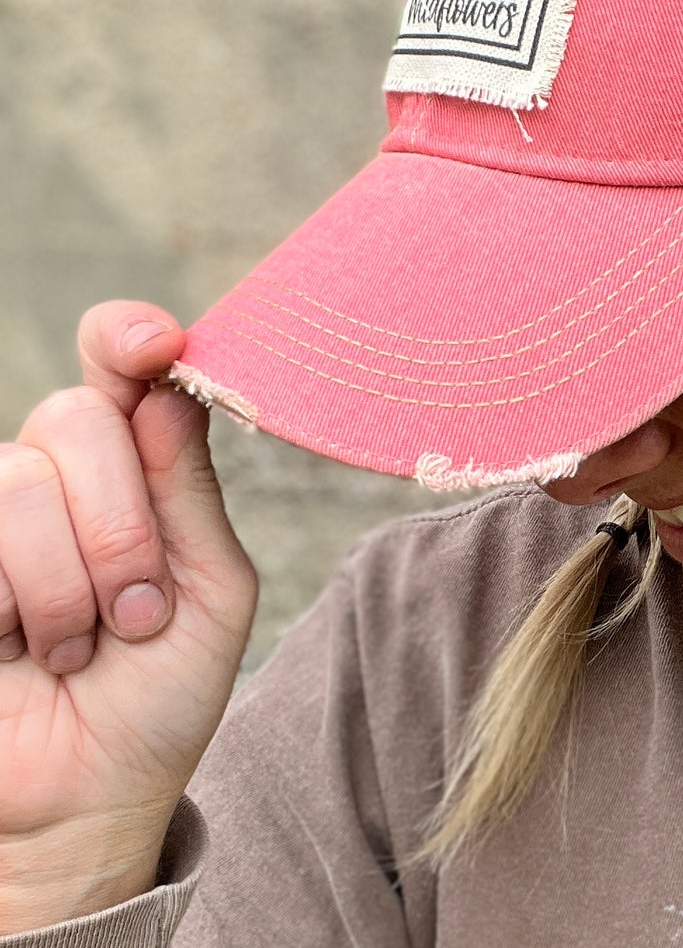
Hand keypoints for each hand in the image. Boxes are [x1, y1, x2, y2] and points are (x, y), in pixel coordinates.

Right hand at [0, 303, 257, 931]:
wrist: (86, 797)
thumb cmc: (160, 692)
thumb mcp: (212, 591)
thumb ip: (189, 492)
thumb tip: (169, 391)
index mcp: (139, 466)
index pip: (122, 367)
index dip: (131, 337)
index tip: (157, 344)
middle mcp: (63, 475)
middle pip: (78, 417)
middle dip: (121, 526)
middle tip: (138, 612)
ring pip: (23, 480)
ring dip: (69, 583)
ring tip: (81, 645)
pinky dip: (14, 606)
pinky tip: (23, 651)